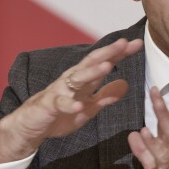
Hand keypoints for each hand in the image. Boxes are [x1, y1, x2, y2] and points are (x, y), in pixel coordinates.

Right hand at [0, 38, 142, 164]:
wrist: (31, 126)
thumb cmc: (60, 114)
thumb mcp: (88, 107)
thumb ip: (105, 96)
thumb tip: (126, 85)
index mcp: (83, 80)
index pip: (104, 62)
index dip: (120, 53)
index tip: (137, 44)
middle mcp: (72, 80)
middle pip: (92, 63)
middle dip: (108, 52)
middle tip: (124, 42)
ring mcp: (60, 91)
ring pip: (77, 79)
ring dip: (92, 72)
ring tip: (107, 66)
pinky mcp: (49, 105)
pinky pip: (60, 104)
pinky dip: (70, 104)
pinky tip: (79, 105)